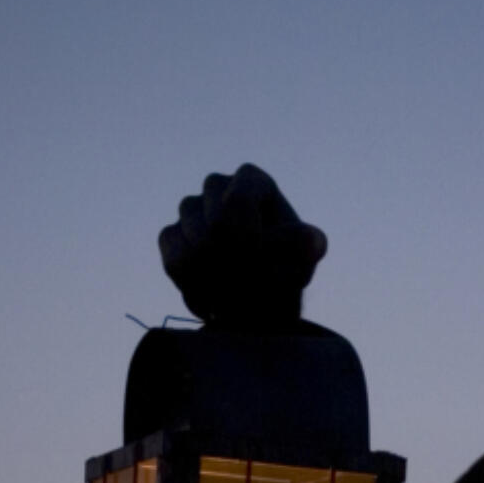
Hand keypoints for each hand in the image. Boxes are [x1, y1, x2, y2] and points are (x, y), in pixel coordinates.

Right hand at [158, 163, 327, 326]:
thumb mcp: (305, 259)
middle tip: (252, 292)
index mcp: (252, 179)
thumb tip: (313, 240)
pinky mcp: (170, 234)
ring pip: (190, 252)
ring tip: (238, 300)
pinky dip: (195, 291)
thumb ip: (305, 249)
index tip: (262, 268)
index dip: (246, 242)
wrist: (262, 292)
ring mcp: (189, 209)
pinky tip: (215, 302)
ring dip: (216, 286)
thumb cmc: (288, 267)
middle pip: (210, 231)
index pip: (235, 203)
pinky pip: (174, 264)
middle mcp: (215, 185)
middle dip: (233, 271)